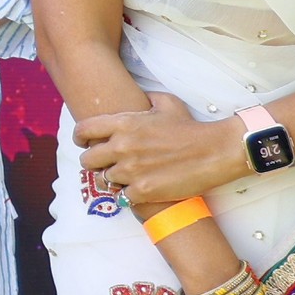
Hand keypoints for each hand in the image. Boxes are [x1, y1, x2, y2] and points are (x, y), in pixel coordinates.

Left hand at [77, 93, 247, 210]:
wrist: (213, 152)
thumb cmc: (191, 128)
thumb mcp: (167, 104)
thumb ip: (145, 100)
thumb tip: (138, 98)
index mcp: (123, 124)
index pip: (83, 130)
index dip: (80, 138)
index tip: (84, 143)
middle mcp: (122, 147)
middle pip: (87, 160)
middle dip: (94, 162)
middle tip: (105, 163)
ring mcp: (130, 171)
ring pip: (103, 180)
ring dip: (111, 179)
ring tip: (125, 177)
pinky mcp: (142, 191)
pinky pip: (121, 196)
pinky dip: (128, 194)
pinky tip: (139, 188)